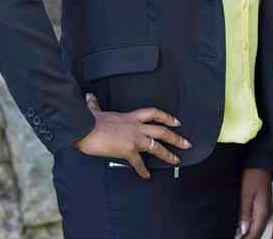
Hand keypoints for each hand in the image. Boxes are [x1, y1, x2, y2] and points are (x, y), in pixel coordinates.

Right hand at [75, 93, 191, 179]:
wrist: (85, 128)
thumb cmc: (89, 120)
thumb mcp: (95, 110)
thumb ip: (95, 105)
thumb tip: (89, 97)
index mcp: (130, 117)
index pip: (154, 113)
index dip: (167, 117)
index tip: (177, 121)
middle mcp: (136, 127)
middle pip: (162, 131)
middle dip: (176, 138)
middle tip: (187, 144)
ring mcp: (134, 138)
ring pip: (156, 146)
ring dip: (168, 154)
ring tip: (177, 161)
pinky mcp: (127, 151)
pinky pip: (138, 163)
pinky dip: (143, 170)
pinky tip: (147, 176)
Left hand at [238, 167, 271, 238]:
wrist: (260, 162)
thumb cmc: (253, 174)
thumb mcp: (246, 194)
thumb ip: (245, 213)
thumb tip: (243, 230)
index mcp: (263, 212)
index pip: (254, 235)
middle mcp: (267, 213)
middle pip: (256, 233)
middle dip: (247, 237)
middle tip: (235, 237)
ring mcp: (266, 209)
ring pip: (257, 228)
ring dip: (248, 233)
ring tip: (238, 235)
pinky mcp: (263, 205)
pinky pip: (257, 221)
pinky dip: (250, 225)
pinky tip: (243, 226)